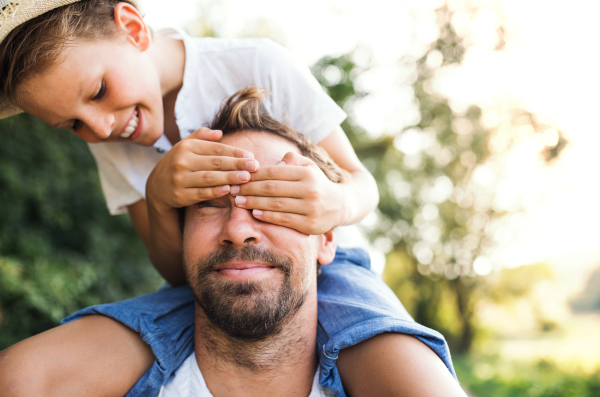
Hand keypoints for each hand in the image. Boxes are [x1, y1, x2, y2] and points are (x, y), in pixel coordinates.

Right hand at [146, 128, 258, 211]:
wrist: (156, 187)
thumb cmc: (178, 163)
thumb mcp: (185, 146)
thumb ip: (202, 137)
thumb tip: (219, 132)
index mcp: (187, 146)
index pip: (216, 148)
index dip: (235, 152)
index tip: (251, 156)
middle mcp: (182, 161)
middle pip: (215, 162)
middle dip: (237, 164)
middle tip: (255, 166)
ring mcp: (180, 179)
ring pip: (209, 178)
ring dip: (229, 177)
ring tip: (246, 178)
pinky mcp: (180, 195)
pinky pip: (201, 193)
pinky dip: (215, 191)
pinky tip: (229, 189)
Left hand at [230, 152, 345, 234]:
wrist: (340, 206)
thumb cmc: (317, 183)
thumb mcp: (308, 167)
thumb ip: (291, 160)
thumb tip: (272, 161)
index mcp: (307, 173)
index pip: (273, 172)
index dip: (253, 175)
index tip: (238, 176)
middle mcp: (310, 190)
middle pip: (271, 188)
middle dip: (249, 189)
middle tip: (233, 190)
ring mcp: (311, 208)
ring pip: (275, 204)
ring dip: (254, 202)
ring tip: (239, 201)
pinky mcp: (310, 225)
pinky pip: (283, 219)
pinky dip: (267, 216)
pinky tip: (254, 213)